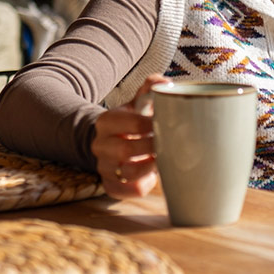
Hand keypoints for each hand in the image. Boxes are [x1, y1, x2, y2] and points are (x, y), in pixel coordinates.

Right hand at [92, 74, 164, 197]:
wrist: (115, 140)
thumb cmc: (134, 119)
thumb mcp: (139, 101)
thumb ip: (151, 88)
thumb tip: (165, 83)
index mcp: (107, 121)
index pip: (130, 122)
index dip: (151, 125)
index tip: (169, 124)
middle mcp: (100, 145)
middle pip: (125, 149)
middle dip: (152, 147)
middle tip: (172, 144)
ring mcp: (103, 167)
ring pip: (127, 172)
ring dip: (150, 167)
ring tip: (165, 159)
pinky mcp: (110, 185)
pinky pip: (126, 191)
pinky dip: (142, 185)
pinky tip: (153, 176)